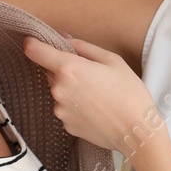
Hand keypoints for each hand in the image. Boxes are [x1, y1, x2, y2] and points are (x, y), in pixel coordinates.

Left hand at [22, 35, 161, 157]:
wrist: (136, 131)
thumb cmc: (129, 93)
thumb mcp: (112, 60)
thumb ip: (83, 47)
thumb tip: (64, 39)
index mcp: (69, 68)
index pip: (35, 51)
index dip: (33, 43)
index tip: (36, 42)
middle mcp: (58, 89)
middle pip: (51, 72)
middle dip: (65, 70)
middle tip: (90, 75)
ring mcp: (60, 110)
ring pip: (59, 91)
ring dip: (71, 90)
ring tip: (97, 95)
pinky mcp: (66, 125)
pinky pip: (65, 109)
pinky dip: (76, 106)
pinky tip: (95, 109)